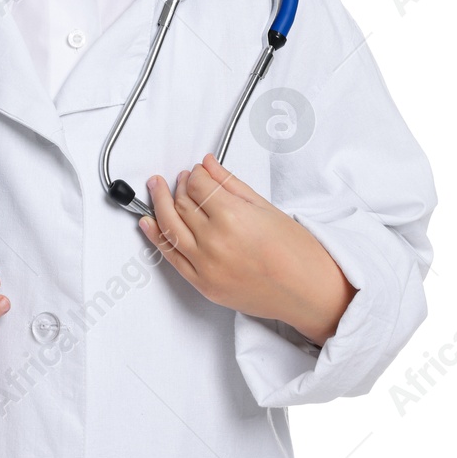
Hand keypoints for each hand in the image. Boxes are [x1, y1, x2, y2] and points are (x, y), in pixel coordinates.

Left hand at [140, 154, 354, 344]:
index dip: (195, 174)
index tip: (198, 170)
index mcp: (232, 218)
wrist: (309, 293)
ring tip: (157, 188)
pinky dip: (155, 237)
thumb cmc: (297, 252)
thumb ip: (231, 184)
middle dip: (179, 186)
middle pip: (182, 204)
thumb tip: (208, 164)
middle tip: (180, 178)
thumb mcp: (265, 208)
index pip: (198, 186)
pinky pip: (171, 257)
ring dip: (160, 204)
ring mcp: (205, 266)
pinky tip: (147, 222)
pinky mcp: (203, 286)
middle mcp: (214, 242)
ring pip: (170, 227)